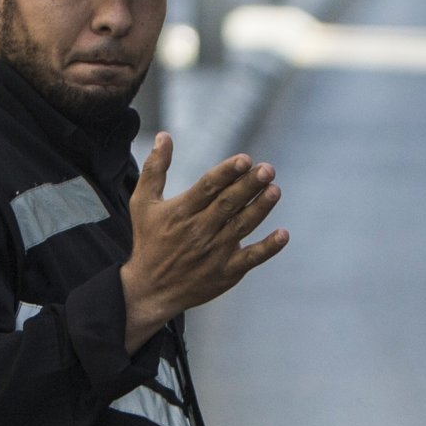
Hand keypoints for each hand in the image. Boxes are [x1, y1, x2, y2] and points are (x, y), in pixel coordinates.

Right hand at [118, 133, 287, 349]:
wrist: (149, 290)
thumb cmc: (148, 241)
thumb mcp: (142, 203)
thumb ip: (155, 169)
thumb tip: (164, 135)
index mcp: (181, 212)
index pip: (207, 188)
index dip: (227, 173)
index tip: (245, 160)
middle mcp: (199, 231)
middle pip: (228, 204)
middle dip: (249, 186)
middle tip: (268, 169)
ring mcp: (214, 253)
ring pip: (241, 226)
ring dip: (260, 209)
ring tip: (275, 190)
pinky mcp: (225, 272)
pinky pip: (250, 258)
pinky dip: (267, 248)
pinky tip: (283, 234)